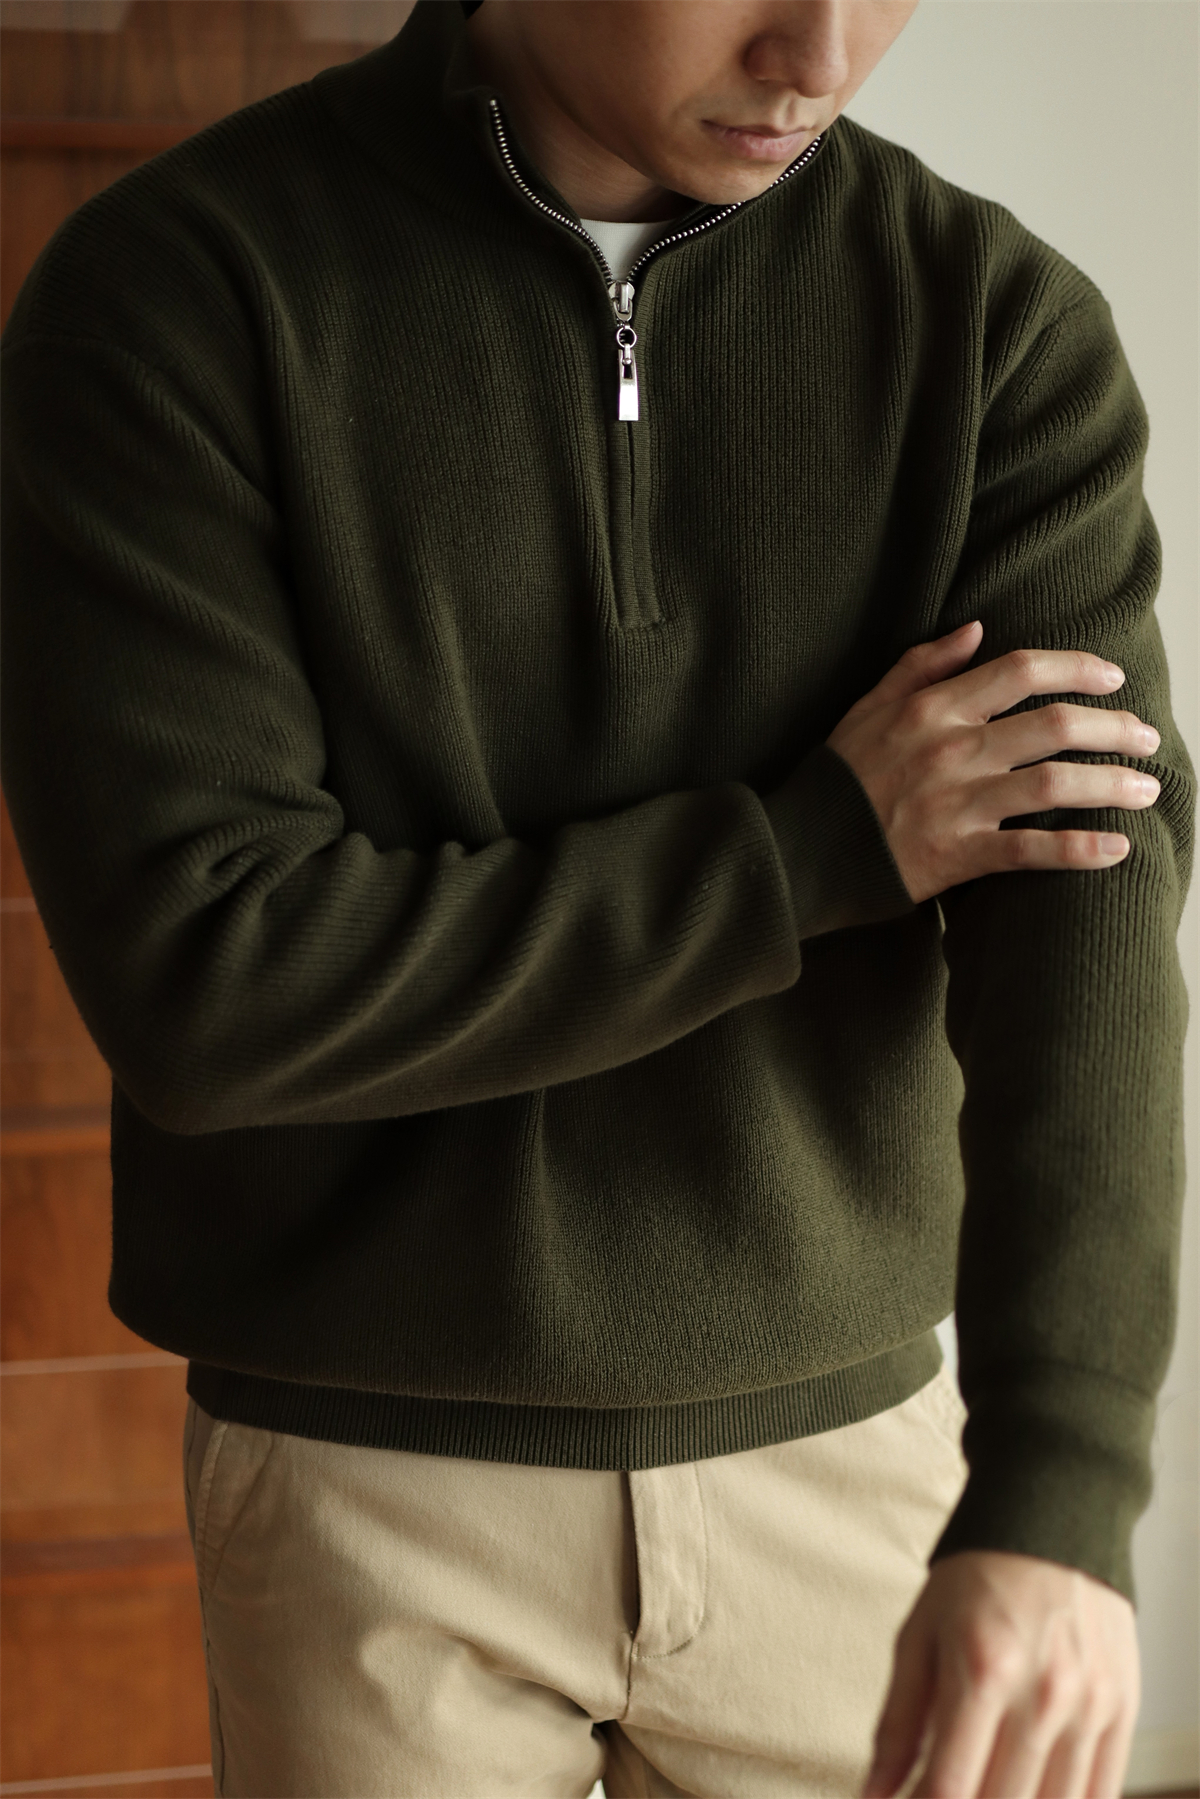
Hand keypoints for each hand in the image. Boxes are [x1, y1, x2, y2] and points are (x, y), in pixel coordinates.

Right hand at [826, 621, 1160, 903]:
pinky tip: (1116, 849)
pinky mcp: (957, 856)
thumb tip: (974, 629)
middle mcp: (951, 750)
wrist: (800, 851)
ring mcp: (957, 804)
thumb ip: (921, 665)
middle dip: (1113, 728)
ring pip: (1054, 785)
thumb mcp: (867, 707)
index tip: (1112, 679)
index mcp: (932, 709)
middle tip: (1147, 736)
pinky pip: (1031, 852)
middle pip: (1054, 725)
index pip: (1021, 671)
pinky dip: (1079, 851)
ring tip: (1147, 787)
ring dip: (1111, 784)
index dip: (1077, 669)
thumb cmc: (836, 779)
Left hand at [864, 1550, 1139, 1798]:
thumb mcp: (919, 1634)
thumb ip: (897, 1722)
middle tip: (947, 1788)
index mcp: (981, 1670)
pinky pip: (1099, 1793)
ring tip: (987, 1782)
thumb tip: (873, 1792)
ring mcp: (1089, 1705)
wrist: (1054, 1519)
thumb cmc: (976, 1576)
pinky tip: (1031, 1790)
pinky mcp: (1122, 1709)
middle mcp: (1043, 1693)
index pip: (950, 1787)